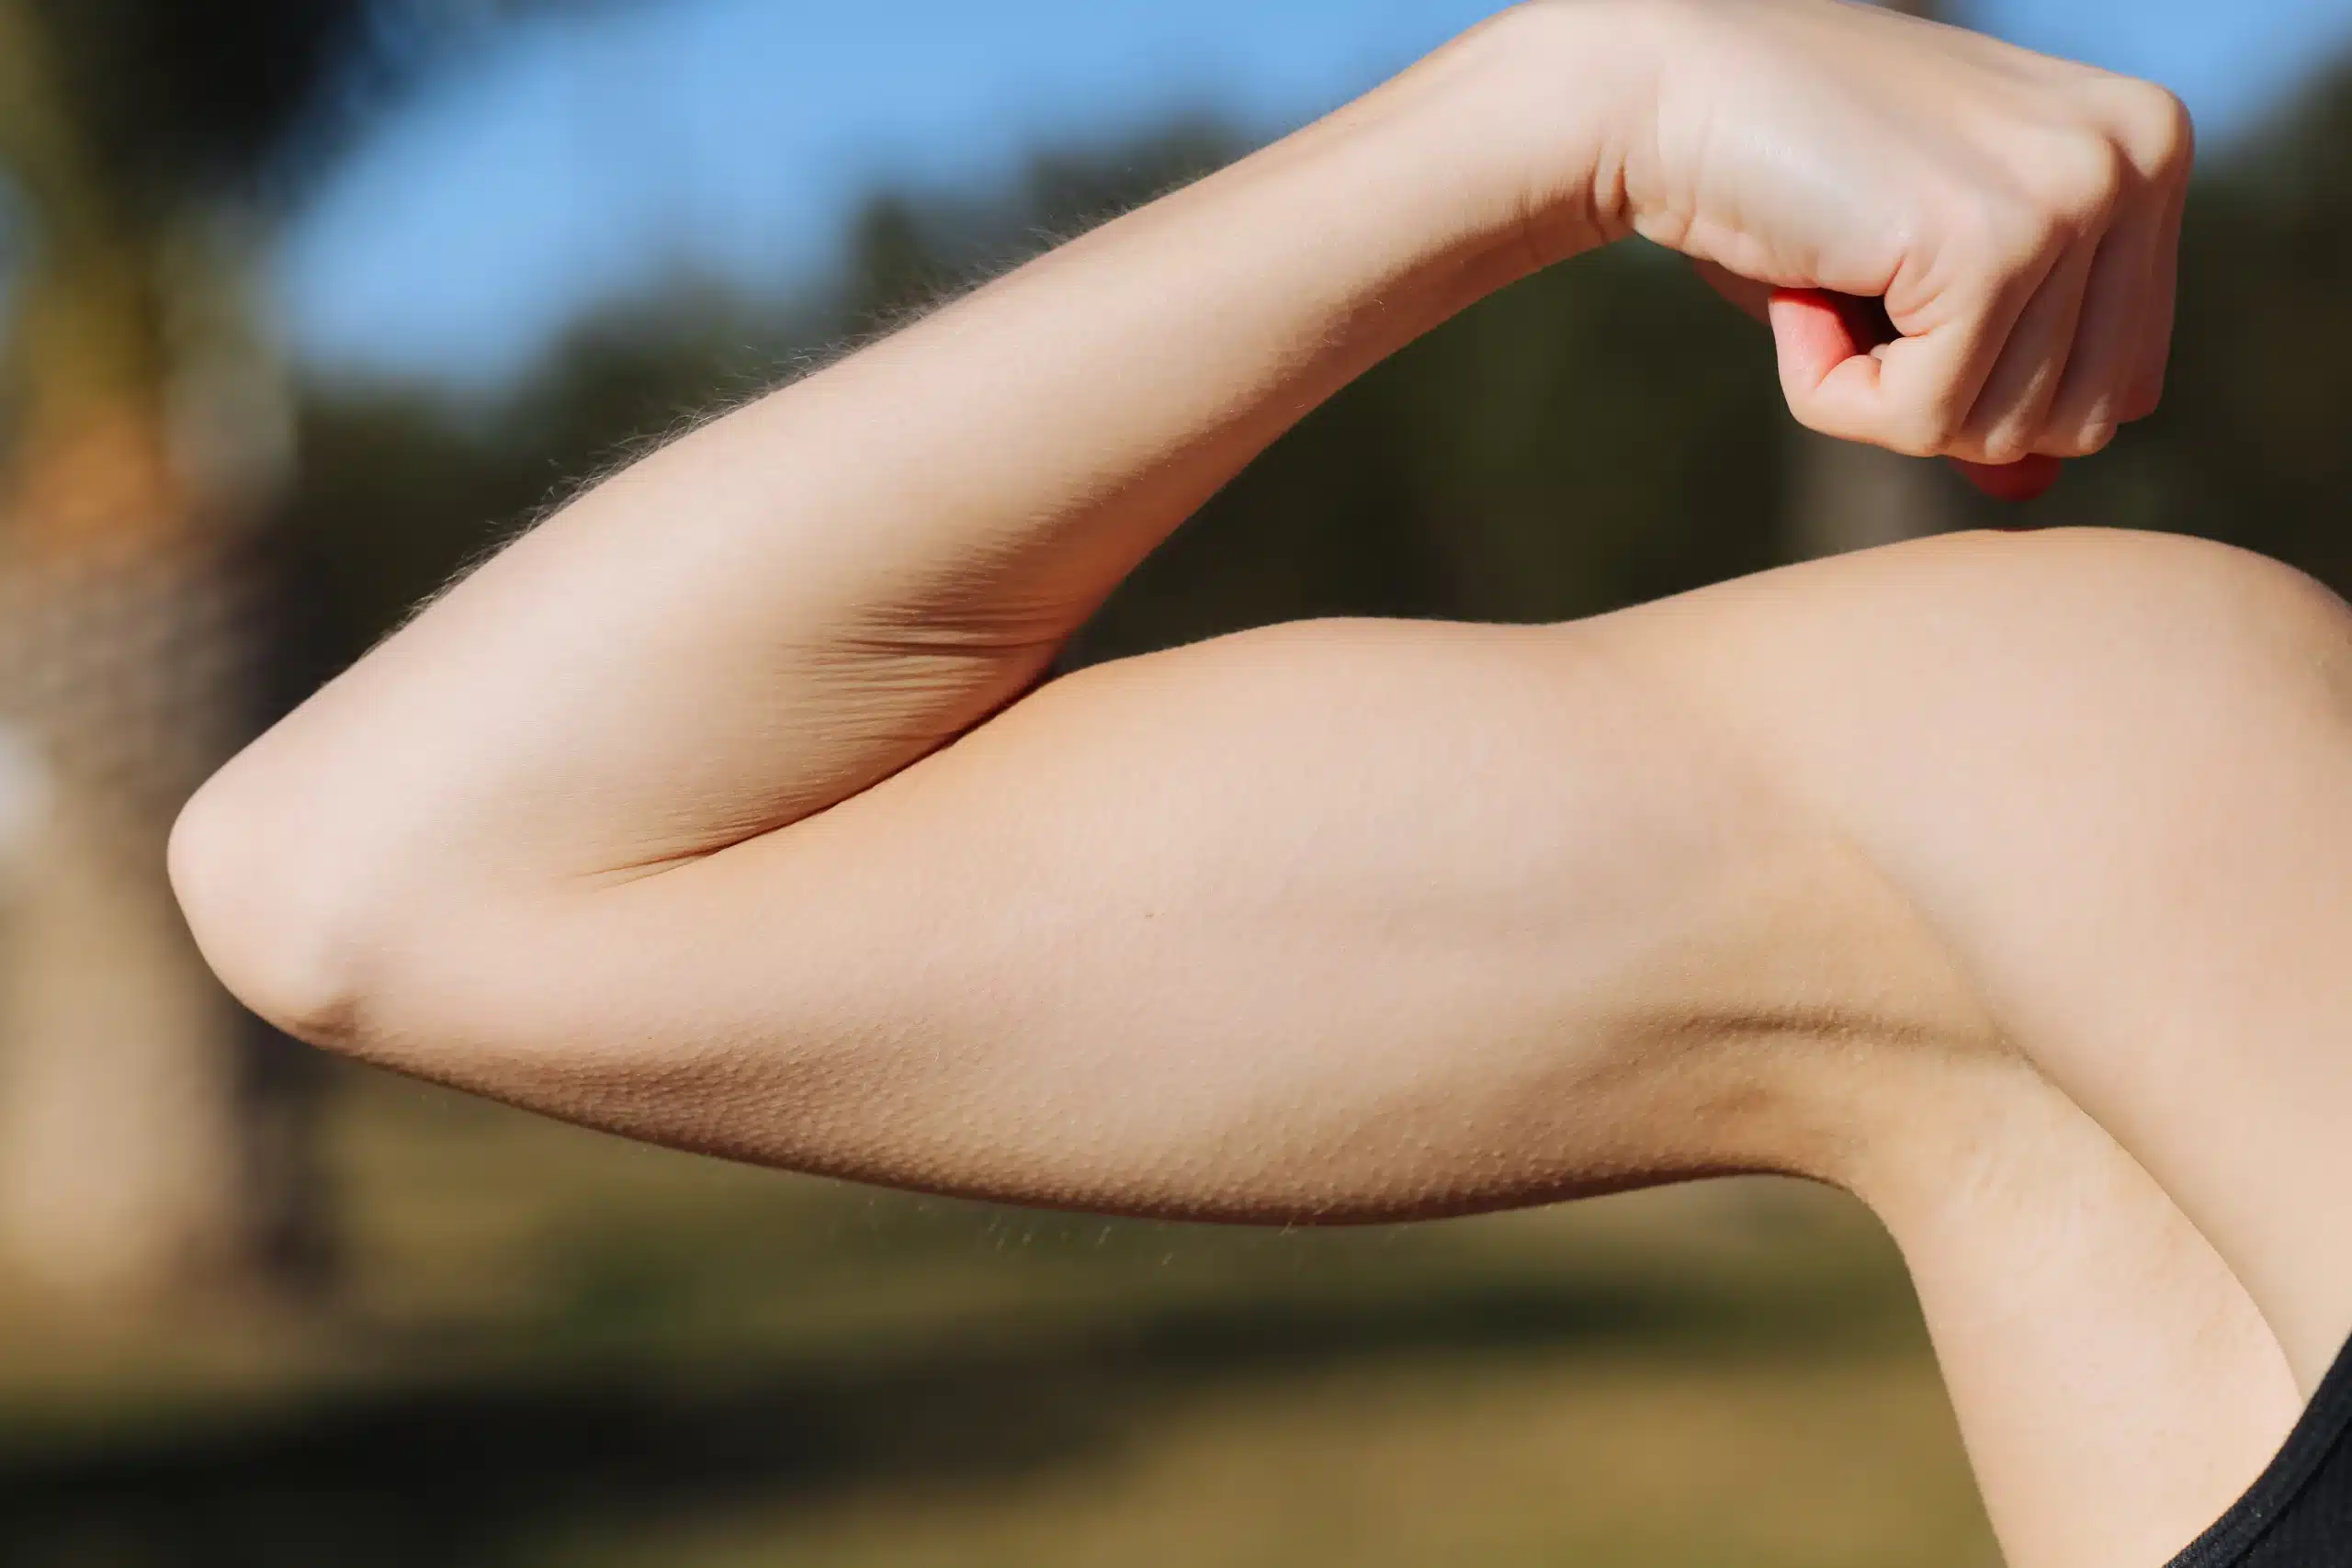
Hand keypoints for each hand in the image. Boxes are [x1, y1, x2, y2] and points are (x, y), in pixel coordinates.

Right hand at [1549, 0, 2192, 479]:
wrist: (1662, 93)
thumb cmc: (1780, 178)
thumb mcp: (1918, 280)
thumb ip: (1998, 373)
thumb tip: (2039, 495)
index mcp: (2148, 150)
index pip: (2121, 381)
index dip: (1987, 380)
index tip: (1899, 285)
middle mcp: (2139, 158)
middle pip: (2079, 421)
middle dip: (1945, 396)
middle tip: (1859, 289)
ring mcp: (2075, 194)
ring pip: (2002, 432)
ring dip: (1878, 392)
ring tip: (1826, 275)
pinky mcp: (1992, 244)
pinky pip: (1921, 421)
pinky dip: (1828, 392)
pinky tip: (1798, 291)